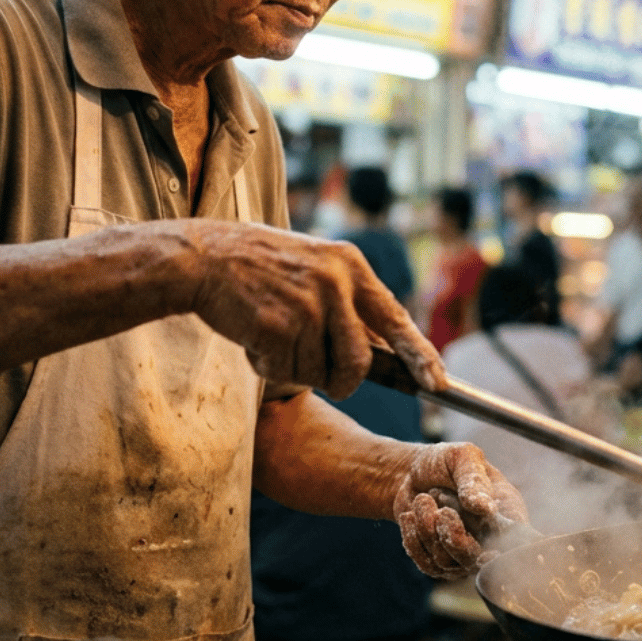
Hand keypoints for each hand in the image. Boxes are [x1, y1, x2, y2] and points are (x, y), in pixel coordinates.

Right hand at [183, 222, 441, 399]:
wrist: (204, 257)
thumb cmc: (260, 267)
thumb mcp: (314, 266)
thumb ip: (347, 301)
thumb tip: (383, 352)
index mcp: (349, 264)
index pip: (396, 318)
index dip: (419, 355)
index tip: (437, 383)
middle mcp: (335, 283)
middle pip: (359, 361)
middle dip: (342, 381)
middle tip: (325, 380)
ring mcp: (306, 304)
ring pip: (319, 372)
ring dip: (296, 369)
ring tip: (274, 337)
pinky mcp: (276, 325)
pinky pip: (285, 371)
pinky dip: (269, 365)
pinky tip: (254, 336)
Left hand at [393, 442, 528, 579]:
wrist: (409, 472)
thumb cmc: (443, 462)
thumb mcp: (462, 457)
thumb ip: (474, 481)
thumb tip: (488, 508)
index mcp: (504, 508)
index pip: (514, 541)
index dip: (504, 553)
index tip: (487, 553)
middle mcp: (488, 536)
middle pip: (477, 559)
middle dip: (454, 536)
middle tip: (442, 510)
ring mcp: (464, 552)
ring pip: (447, 562)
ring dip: (427, 529)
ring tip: (423, 499)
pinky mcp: (439, 561)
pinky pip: (427, 565)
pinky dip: (413, 539)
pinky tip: (411, 516)